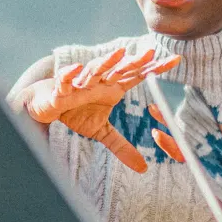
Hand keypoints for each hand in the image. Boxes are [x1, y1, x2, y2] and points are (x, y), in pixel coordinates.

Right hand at [22, 47, 179, 171]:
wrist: (45, 105)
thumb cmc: (74, 112)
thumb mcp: (100, 132)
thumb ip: (122, 147)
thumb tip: (143, 169)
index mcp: (111, 88)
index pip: (136, 76)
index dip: (155, 68)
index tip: (176, 60)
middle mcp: (99, 81)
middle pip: (119, 70)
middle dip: (135, 62)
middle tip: (152, 52)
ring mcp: (80, 83)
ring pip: (95, 70)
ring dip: (106, 62)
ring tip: (119, 53)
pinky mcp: (60, 88)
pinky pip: (65, 80)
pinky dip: (70, 75)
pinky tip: (77, 68)